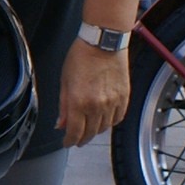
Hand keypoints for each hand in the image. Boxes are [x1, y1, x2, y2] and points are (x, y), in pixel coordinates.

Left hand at [57, 34, 130, 148]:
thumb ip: (63, 105)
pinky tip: (104, 119)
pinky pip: (118, 118)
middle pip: (90, 133)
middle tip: (77, 138)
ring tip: (90, 127)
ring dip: (95, 131)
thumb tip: (61, 124)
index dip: (69, 141)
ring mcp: (112, 102)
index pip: (74, 133)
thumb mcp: (65, 81)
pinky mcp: (124, 97)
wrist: (103, 42)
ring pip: (104, 128)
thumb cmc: (81, 56)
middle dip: (82, 138)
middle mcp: (96, 106)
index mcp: (78, 102)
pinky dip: (110, 122)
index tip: (67, 142)